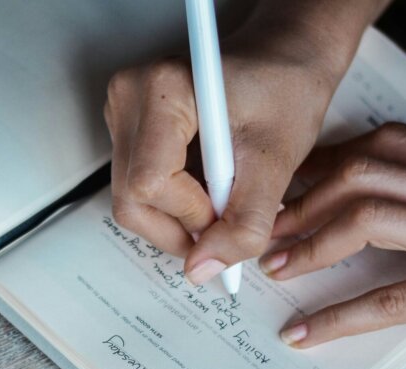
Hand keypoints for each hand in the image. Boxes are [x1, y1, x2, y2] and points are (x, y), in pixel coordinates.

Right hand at [105, 43, 336, 282]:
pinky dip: (172, 201)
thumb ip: (243, 223)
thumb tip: (202, 270)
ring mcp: (120, 112)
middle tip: (225, 223)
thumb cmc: (285, 92)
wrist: (283, 61)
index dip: (192, 216)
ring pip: (130, 200)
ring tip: (221, 196)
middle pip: (130, 199)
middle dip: (180, 226)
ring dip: (178, 216)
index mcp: (160, 90)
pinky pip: (134, 187)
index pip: (150, 184)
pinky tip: (205, 185)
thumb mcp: (275, 163)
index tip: (232, 215)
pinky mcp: (125, 127)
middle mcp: (127, 97)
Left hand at [259, 123, 405, 347]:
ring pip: (369, 215)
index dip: (322, 164)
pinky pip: (392, 299)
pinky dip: (339, 317)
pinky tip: (304, 333)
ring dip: (312, 243)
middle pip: (363, 174)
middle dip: (304, 201)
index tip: (287, 185)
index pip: (381, 145)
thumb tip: (333, 184)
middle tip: (271, 230)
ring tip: (278, 267)